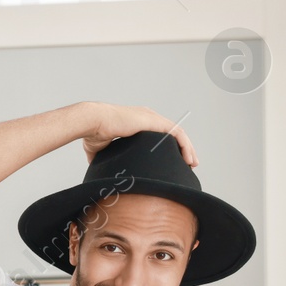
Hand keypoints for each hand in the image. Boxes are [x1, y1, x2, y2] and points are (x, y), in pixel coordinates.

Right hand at [78, 103, 197, 167]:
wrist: (93, 123)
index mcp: (137, 122)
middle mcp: (147, 117)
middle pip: (172, 134)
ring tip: (192, 164)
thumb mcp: (100, 148)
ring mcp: (152, 118)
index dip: (169, 148)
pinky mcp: (155, 121)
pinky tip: (189, 159)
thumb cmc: (93, 133)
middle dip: (182, 149)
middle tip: (188, 164)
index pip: (160, 135)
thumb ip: (102, 156)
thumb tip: (98, 168)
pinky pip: (178, 134)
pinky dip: (186, 146)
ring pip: (178, 134)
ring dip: (188, 149)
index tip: (173, 162)